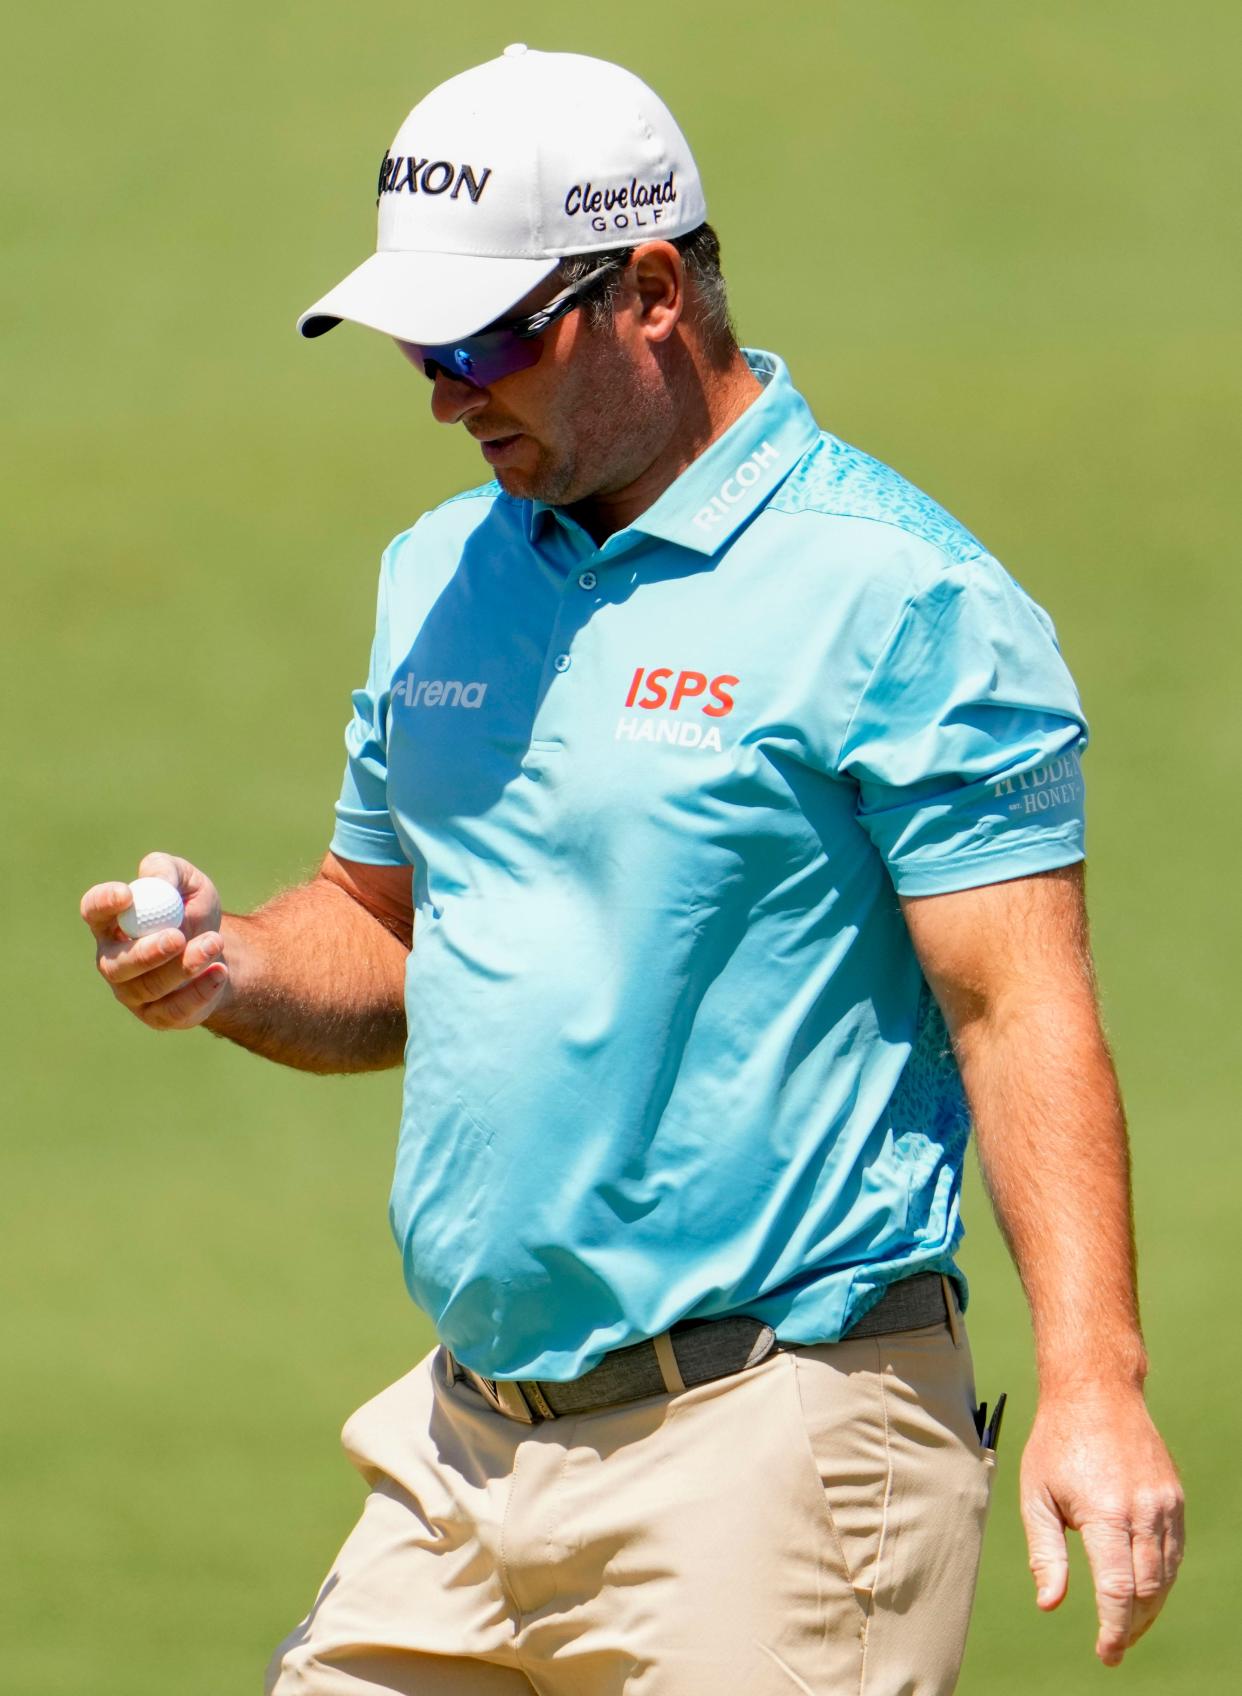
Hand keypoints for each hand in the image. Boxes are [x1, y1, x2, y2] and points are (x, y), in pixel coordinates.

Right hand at [81, 850, 229, 1029]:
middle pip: (117, 963)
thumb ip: (168, 872)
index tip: (127, 894)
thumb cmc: (192, 912)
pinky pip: (174, 1011)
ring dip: (184, 966)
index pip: (93, 911)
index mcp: (111, 922)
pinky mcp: (158, 1016)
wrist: (219, 952)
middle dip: (147, 951)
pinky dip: (200, 991)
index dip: (104, 904)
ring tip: (215, 942)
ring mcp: (132, 992)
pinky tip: (219, 971)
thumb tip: (157, 881)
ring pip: (150, 987)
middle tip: (177, 937)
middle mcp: (113, 960)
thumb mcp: (188, 882)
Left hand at [1020, 1387, 1183, 1666]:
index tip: (1105, 1654)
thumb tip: (1050, 1604)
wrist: (1096, 1391)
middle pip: (1148, 1591)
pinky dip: (1161, 1579)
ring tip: (1126, 1626)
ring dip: (1149, 1609)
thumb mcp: (1036, 1494)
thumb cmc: (1056, 1443)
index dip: (1115, 1630)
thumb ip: (1045, 1552)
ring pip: (1166, 1576)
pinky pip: (1174, 1552)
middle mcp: (1142, 1511)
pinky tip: (1143, 1590)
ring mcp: (1164, 1504)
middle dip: (1131, 1626)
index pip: (1119, 1590)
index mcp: (1105, 1512)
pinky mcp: (1174, 1498)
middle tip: (1112, 1644)